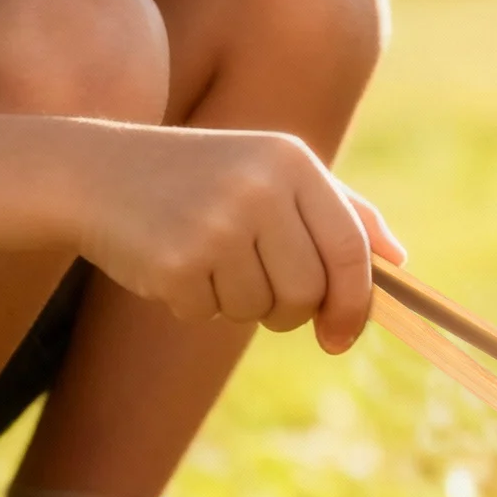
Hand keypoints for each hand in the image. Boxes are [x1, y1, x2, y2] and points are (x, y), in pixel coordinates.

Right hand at [73, 124, 404, 353]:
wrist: (98, 172)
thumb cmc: (201, 177)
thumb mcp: (273, 173)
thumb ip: (342, 211)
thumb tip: (399, 263)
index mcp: (293, 160)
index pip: (351, 249)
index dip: (356, 303)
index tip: (343, 336)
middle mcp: (260, 187)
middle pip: (308, 291)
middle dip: (290, 310)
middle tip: (258, 290)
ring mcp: (218, 223)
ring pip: (260, 309)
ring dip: (237, 303)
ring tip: (207, 259)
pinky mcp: (178, 260)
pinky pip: (209, 312)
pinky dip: (194, 302)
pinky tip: (173, 261)